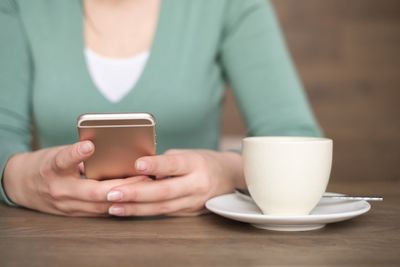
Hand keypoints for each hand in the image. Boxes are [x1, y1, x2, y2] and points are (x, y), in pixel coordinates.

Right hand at [3, 141, 146, 215]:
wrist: (22, 186)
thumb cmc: (45, 164)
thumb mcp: (56, 154)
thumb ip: (79, 156)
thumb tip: (109, 150)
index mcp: (52, 169)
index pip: (63, 161)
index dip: (75, 154)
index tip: (88, 145)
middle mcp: (59, 190)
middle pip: (92, 191)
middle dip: (120, 185)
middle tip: (142, 175)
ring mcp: (67, 206)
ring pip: (99, 206)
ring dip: (124, 198)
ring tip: (144, 187)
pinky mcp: (74, 215)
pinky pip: (99, 213)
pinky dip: (117, 205)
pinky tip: (134, 199)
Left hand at [105, 149, 244, 216]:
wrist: (228, 177)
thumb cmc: (202, 161)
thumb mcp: (187, 154)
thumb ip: (165, 162)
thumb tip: (136, 169)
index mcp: (196, 164)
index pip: (174, 164)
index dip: (156, 165)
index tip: (137, 164)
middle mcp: (196, 184)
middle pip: (165, 191)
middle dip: (137, 193)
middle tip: (113, 193)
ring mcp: (193, 202)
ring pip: (162, 208)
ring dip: (136, 208)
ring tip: (114, 206)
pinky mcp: (189, 213)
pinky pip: (164, 213)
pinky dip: (144, 212)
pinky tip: (127, 210)